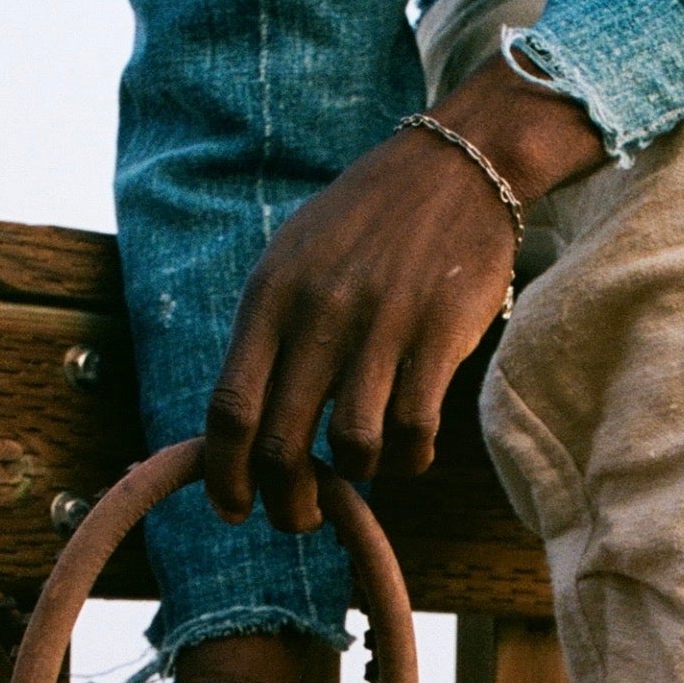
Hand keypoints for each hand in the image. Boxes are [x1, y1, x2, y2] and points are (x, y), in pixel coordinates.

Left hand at [204, 52, 604, 534]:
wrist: (457, 164)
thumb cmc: (367, 222)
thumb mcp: (294, 260)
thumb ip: (268, 335)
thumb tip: (243, 427)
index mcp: (270, 297)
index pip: (230, 410)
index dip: (226, 476)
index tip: (234, 509)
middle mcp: (317, 314)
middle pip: (284, 446)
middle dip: (287, 502)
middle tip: (300, 518)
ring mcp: (380, 325)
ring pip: (352, 447)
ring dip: (355, 477)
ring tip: (362, 471)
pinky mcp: (438, 335)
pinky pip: (413, 430)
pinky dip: (408, 459)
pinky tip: (407, 452)